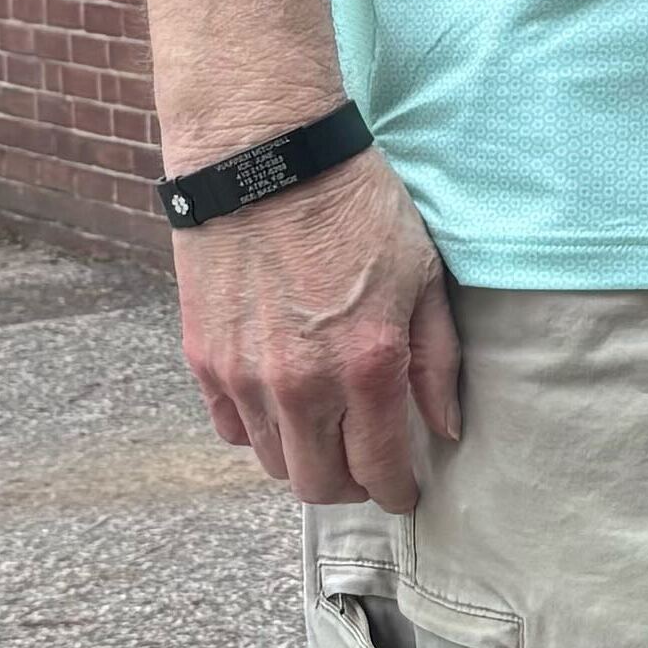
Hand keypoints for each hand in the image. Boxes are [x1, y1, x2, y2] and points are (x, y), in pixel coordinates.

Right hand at [174, 148, 465, 513]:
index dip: (396, 492)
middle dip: (350, 487)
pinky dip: (258, 431)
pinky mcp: (203, 358)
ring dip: (304, 459)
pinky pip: (231, 428)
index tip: (404, 491)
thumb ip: (435, 360)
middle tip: (367, 466)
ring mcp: (244, 376)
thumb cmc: (353, 205)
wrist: (264, 155)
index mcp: (366, 366)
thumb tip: (443, 428)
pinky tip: (281, 404)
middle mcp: (300, 385)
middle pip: (319, 485)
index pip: (380, 469)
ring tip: (327, 430)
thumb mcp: (421, 274)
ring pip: (273, 463)